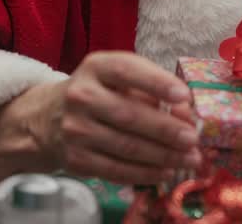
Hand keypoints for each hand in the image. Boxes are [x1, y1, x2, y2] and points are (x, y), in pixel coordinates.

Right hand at [0, 52, 200, 184]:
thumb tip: (186, 113)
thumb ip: (152, 89)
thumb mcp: (119, 78)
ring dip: (163, 156)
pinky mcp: (75, 159)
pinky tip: (167, 172)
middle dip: (166, 129)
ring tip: (190, 159)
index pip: (126, 70)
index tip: (184, 96)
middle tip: (193, 138)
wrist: (47, 118)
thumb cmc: (99, 92)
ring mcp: (75, 130)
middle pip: (129, 115)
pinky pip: (116, 170)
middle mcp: (81, 96)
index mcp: (95, 67)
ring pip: (126, 147)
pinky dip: (145, 173)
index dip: (156, 83)